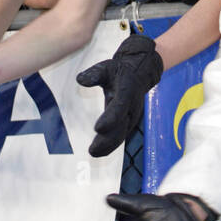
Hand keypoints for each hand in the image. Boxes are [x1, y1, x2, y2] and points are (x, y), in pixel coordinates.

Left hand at [77, 33, 163, 156]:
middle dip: (107, 141)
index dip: (110, 119)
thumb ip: (94, 74)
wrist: (140, 73)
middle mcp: (131, 107)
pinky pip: (120, 136)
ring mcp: (131, 117)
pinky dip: (110, 145)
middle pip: (120, 127)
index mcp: (127, 91)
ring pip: (121, 135)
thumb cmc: (120, 70)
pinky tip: (100, 152)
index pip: (119, 107)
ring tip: (94, 153)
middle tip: (92, 150)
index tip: (98, 128)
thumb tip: (80, 80)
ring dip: (108, 146)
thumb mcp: (107, 67)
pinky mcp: (128, 122)